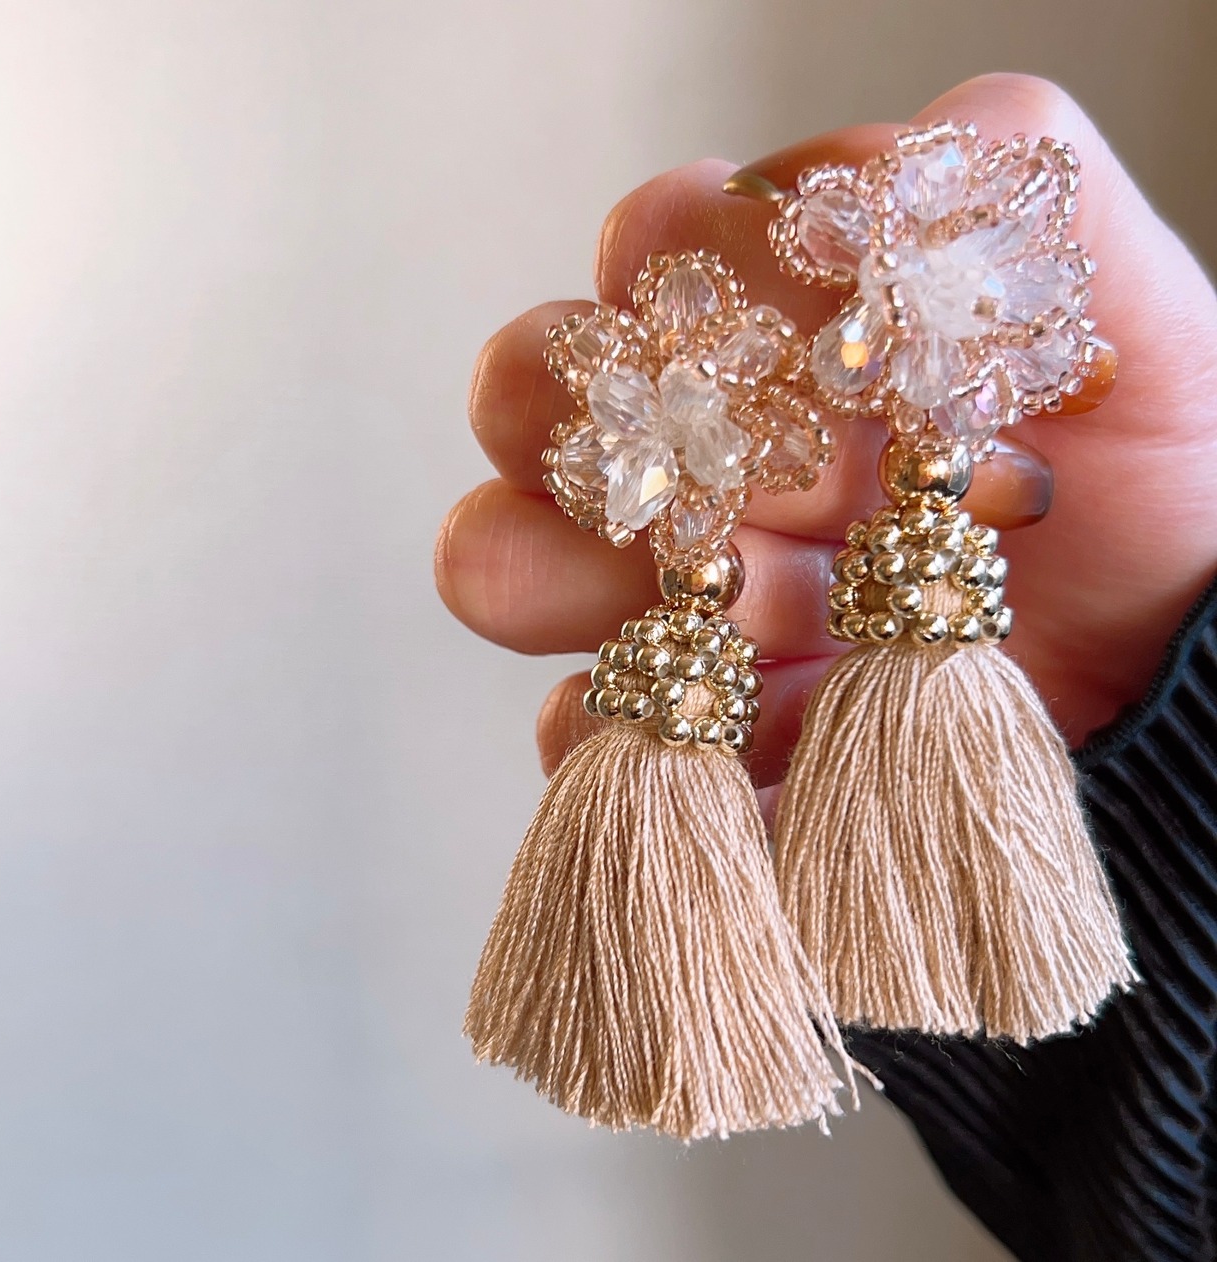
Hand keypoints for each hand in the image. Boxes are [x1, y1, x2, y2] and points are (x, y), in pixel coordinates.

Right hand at [435, 73, 1216, 797]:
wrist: (1178, 690)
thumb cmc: (1168, 509)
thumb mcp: (1136, 342)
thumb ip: (1033, 222)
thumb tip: (894, 181)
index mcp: (801, 349)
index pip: (678, 250)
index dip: (691, 260)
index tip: (777, 308)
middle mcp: (718, 464)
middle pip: (551, 399)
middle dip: (551, 403)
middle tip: (623, 444)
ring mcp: (688, 600)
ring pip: (521, 561)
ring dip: (539, 569)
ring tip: (613, 595)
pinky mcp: (695, 733)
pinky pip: (591, 731)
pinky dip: (608, 732)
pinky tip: (688, 733)